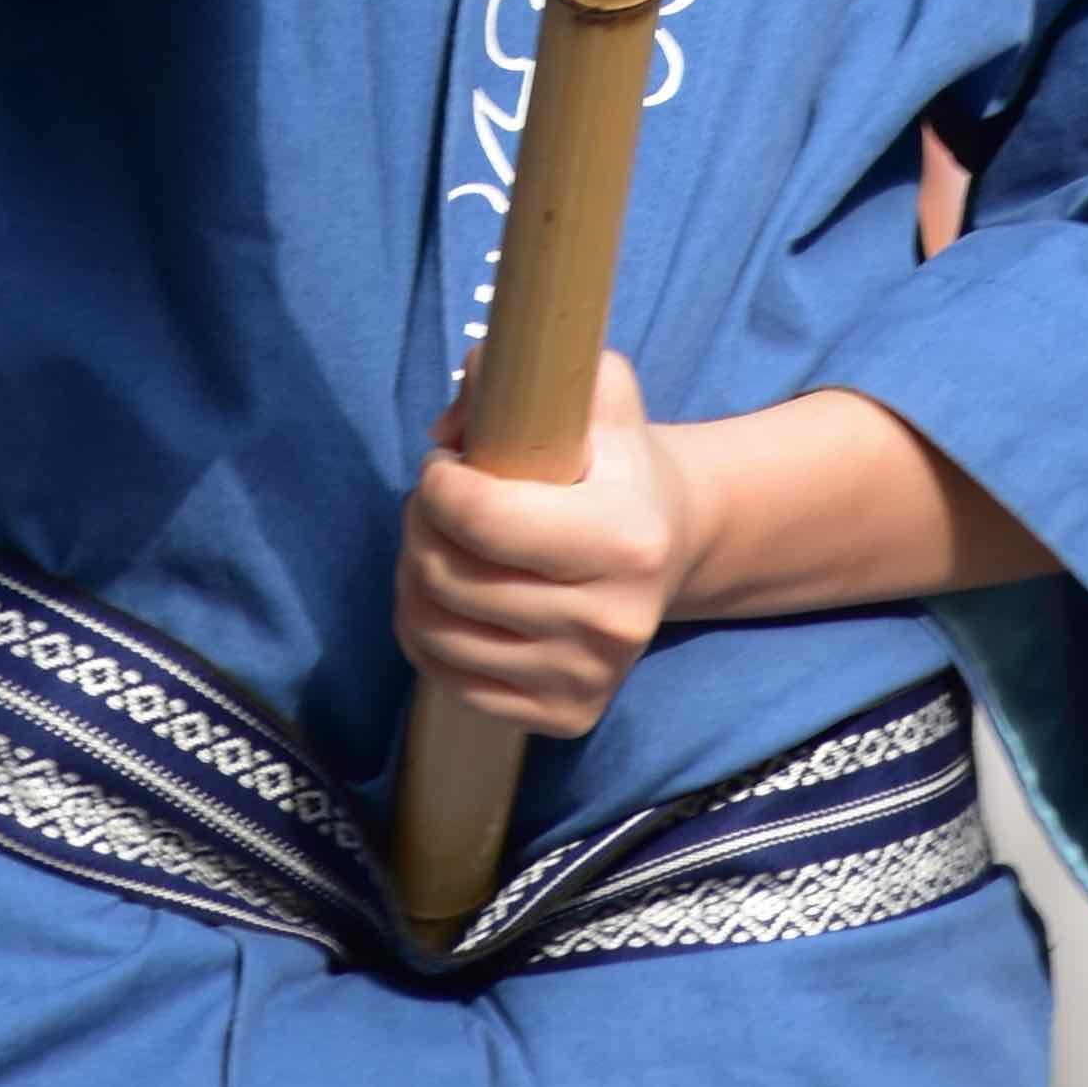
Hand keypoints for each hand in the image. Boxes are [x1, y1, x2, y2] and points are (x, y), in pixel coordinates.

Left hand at [398, 350, 697, 738]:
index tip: (444, 461)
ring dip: (412, 577)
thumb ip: (530, 369)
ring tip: (435, 543)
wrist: (675, 545)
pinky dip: (425, 635)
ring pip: (436, 633)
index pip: (483, 520)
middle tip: (435, 500)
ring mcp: (588, 678)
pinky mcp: (566, 717)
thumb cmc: (619, 461)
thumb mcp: (598, 391)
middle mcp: (611, 621)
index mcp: (623, 538)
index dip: (438, 482)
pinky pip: (449, 681)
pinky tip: (445, 596)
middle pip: (448, 576)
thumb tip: (455, 414)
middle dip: (420, 524)